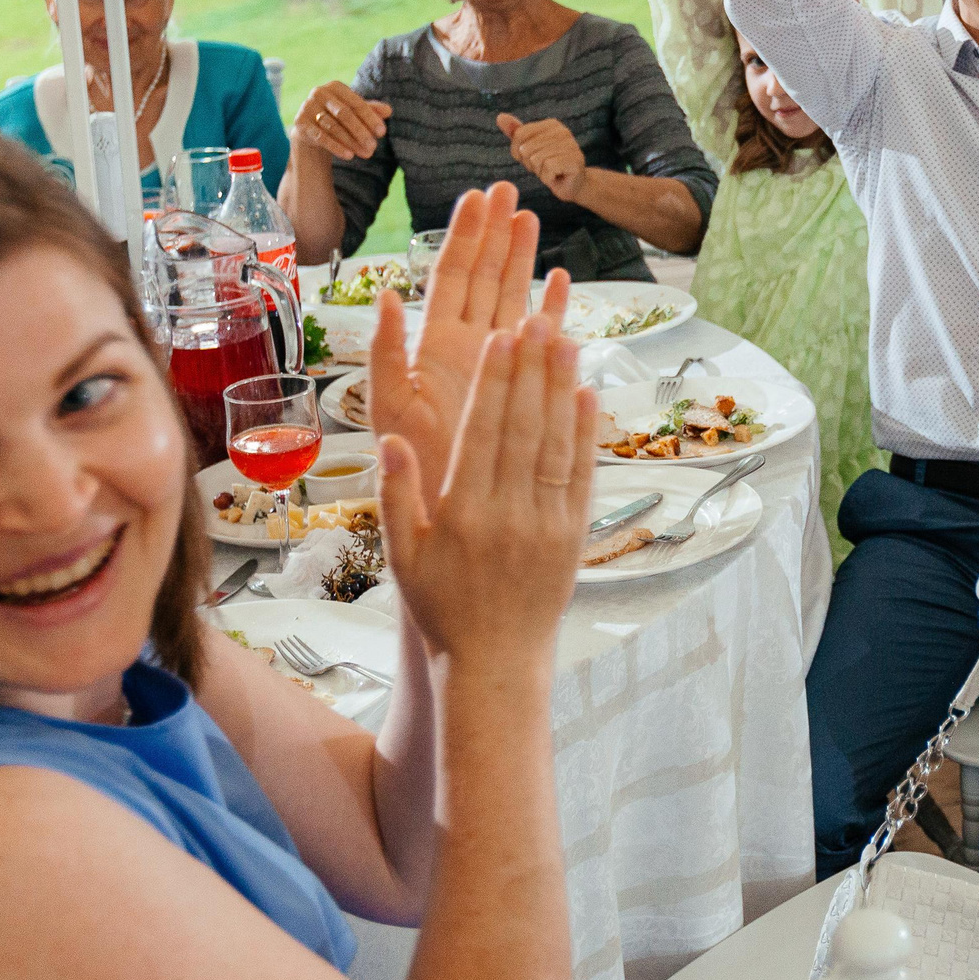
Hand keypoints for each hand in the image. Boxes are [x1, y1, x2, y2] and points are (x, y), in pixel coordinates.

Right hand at [294, 79, 391, 159]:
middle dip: (361, 131)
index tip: (382, 133)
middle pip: (344, 114)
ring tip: (365, 153)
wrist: (311, 127)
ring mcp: (307, 107)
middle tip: (373, 146)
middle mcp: (319, 93)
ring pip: (333, 127)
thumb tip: (388, 111)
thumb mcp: (356, 112)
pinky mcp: (300, 122)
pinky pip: (320, 136)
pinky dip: (336, 147)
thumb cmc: (339, 116)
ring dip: (351, 142)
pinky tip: (349, 155)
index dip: (370, 118)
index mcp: (336, 86)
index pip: (356, 103)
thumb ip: (371, 110)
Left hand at [368, 182, 541, 507]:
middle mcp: (465, 348)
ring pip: (510, 298)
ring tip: (532, 218)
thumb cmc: (414, 466)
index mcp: (434, 346)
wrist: (448, 510)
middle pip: (484, 276)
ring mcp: (493, 364)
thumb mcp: (391, 405)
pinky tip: (561, 281)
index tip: (479, 197)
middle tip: (508, 188)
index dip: (466, 236)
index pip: (452, 277)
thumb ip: (387, 352)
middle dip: (495, 233)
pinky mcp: (518, 384)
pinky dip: (550, 308)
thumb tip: (384, 295)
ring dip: (521, 259)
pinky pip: (537, 337)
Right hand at [376, 305, 596, 659]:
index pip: (483, 434)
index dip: (493, 382)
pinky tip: (587, 392)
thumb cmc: (442, 606)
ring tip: (566, 338)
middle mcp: (510, 514)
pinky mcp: (574, 533)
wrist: (495, 663)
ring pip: (556, 442)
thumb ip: (397, 495)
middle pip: (524, 427)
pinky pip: (581, 473)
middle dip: (531, 369)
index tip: (499, 338)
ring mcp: (548, 523)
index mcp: (464, 515)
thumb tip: (390, 438)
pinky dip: (586, 431)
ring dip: (562, 387)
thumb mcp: (402, 557)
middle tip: (538, 317)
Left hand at [498, 112, 585, 200]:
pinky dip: (548, 178)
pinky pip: (547, 168)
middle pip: (526, 148)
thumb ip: (516, 133)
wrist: (573, 185)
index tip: (534, 158)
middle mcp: (563, 131)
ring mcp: (571, 145)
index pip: (519, 135)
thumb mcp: (529, 149)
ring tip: (552, 172)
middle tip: (545, 167)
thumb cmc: (550, 166)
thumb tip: (500, 116)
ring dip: (540, 172)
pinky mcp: (574, 160)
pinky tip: (557, 177)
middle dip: (530, 164)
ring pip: (536, 159)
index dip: (519, 152)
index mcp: (551, 124)